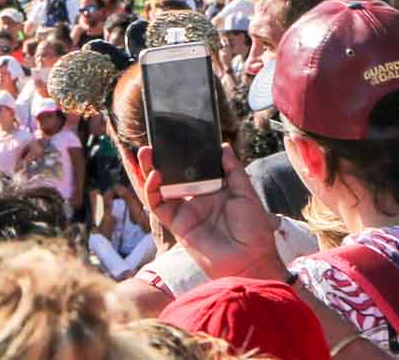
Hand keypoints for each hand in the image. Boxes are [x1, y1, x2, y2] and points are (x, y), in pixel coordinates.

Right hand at [134, 144, 283, 282]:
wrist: (251, 260)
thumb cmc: (254, 230)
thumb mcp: (247, 194)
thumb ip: (234, 170)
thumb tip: (224, 146)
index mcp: (213, 189)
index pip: (192, 167)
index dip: (181, 154)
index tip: (174, 137)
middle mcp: (196, 198)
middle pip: (171, 174)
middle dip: (159, 159)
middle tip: (151, 142)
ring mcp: (185, 211)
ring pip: (159, 188)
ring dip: (148, 170)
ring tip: (144, 152)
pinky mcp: (177, 224)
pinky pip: (158, 205)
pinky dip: (152, 190)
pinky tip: (155, 175)